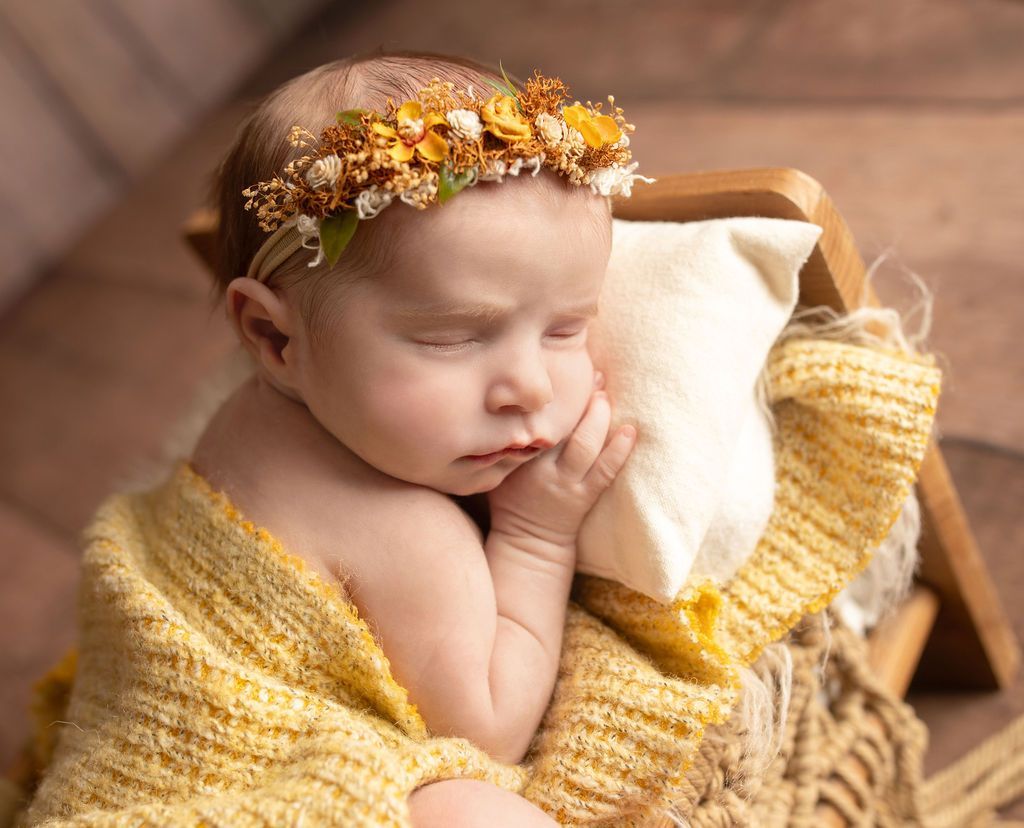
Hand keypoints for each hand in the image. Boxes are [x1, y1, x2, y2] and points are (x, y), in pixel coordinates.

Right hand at [486, 372, 636, 548]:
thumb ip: (504, 443)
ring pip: (587, 446)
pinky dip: (619, 449)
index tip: (559, 375)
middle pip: (563, 429)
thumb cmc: (511, 501)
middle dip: (579, 401)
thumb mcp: (497, 470)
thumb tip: (512, 403)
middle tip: (592, 378)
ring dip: (599, 418)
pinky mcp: (586, 496)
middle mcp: (544, 471)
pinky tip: (629, 430)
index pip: (537, 423)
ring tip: (604, 395)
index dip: (550, 399)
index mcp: (520, 462)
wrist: (529, 542)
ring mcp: (568, 484)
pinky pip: (606, 470)